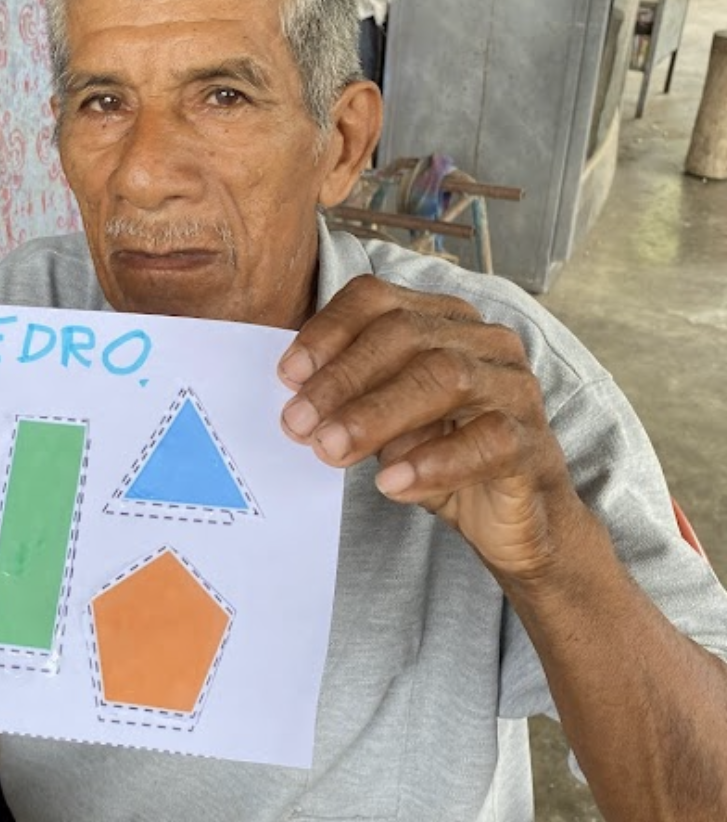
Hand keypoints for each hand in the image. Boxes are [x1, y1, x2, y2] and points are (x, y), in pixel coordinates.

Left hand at [277, 275, 583, 582]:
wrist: (515, 521)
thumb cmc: (442, 455)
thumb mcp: (384, 421)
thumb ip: (350, 399)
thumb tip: (298, 399)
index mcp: (442, 321)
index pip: (378, 300)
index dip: (328, 332)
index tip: (287, 375)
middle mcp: (483, 342)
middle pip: (406, 335)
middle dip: (343, 378)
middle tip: (298, 423)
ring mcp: (513, 388)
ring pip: (446, 378)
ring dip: (377, 414)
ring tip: (331, 449)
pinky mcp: (533, 443)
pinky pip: (487, 440)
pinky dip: (433, 461)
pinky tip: (391, 483)